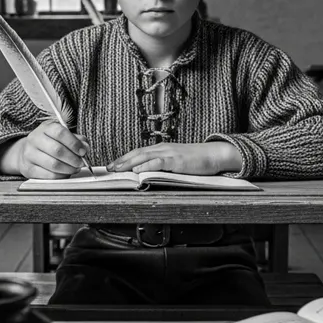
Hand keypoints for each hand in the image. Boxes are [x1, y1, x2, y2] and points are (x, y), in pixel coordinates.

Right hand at [14, 120, 89, 179]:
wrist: (27, 152)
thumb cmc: (49, 143)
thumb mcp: (62, 136)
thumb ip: (75, 140)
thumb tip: (85, 147)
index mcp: (45, 128)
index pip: (60, 133)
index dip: (74, 143)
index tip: (83, 151)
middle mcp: (34, 139)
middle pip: (57, 150)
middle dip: (73, 159)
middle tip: (81, 163)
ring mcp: (29, 155)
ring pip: (53, 164)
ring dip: (68, 169)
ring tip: (75, 169)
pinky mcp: (28, 169)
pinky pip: (48, 175)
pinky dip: (61, 176)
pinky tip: (65, 173)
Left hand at [107, 142, 240, 174]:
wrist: (214, 154)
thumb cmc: (197, 160)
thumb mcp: (176, 162)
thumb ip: (163, 166)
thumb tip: (149, 174)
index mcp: (162, 149)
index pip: (139, 152)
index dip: (124, 158)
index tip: (113, 164)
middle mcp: (163, 149)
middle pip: (137, 153)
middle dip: (122, 160)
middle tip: (109, 168)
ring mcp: (169, 153)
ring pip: (144, 156)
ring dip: (129, 163)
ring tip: (117, 169)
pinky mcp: (177, 160)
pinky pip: (159, 162)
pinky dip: (146, 166)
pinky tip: (138, 170)